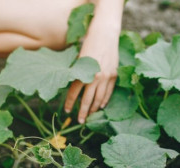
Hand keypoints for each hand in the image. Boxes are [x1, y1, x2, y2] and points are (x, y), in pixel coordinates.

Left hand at [64, 0, 123, 123]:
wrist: (105, 33)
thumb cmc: (89, 42)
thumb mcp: (79, 57)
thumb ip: (77, 72)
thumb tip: (72, 84)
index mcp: (83, 72)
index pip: (74, 92)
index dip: (69, 103)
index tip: (66, 110)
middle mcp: (94, 77)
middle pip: (87, 100)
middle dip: (82, 112)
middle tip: (79, 121)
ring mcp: (106, 77)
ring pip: (99, 99)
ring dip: (93, 109)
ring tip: (89, 116)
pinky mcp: (113, 75)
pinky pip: (108, 92)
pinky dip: (104, 100)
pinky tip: (100, 106)